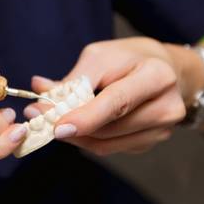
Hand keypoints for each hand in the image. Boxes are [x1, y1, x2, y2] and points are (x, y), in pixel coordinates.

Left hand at [26, 38, 186, 156]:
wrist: (166, 70)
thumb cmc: (130, 58)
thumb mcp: (102, 56)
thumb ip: (74, 78)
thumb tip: (40, 90)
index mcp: (157, 77)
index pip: (118, 102)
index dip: (86, 117)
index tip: (57, 127)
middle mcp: (166, 107)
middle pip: (111, 128)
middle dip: (71, 125)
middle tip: (36, 115)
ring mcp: (162, 130)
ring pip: (108, 144)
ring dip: (75, 136)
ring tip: (50, 120)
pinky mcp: (150, 142)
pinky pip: (111, 147)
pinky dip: (88, 139)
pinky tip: (75, 125)